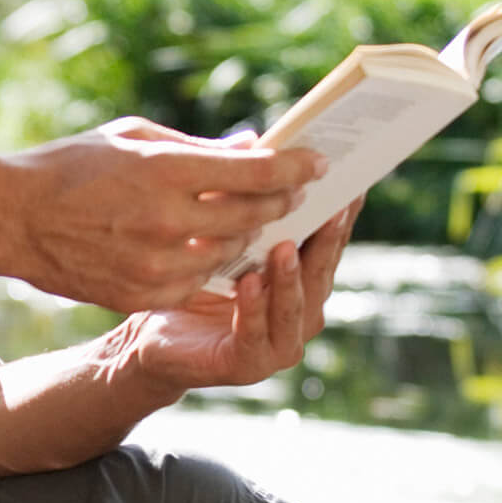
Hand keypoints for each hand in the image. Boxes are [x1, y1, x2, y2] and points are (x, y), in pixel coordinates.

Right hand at [6, 117, 325, 312]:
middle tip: (294, 192)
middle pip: (253, 216)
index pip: (256, 173)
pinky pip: (198, 283)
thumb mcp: (133, 137)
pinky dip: (212, 266)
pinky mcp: (140, 296)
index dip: (295, 168)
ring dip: (249, 237)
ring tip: (256, 221)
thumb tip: (254, 149)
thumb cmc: (72, 166)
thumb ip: (198, 148)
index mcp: (164, 171)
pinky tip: (213, 249)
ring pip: (230, 255)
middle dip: (281, 202)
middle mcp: (165, 221)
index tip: (317, 164)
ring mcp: (154, 264)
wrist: (12, 219)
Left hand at [121, 197, 360, 396]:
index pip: (327, 241)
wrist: (150, 335)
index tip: (352, 182)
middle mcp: (300, 309)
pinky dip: (252, 310)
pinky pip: (254, 334)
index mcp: (299, 276)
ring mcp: (279, 342)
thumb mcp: (217, 231)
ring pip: (295, 306)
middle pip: (321, 271)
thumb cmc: (190, 278)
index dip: (341, 214)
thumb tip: (252, 138)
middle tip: (332, 207)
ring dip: (291, 277)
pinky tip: (247, 284)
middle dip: (327, 240)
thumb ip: (239, 196)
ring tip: (285, 246)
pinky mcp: (247, 364)